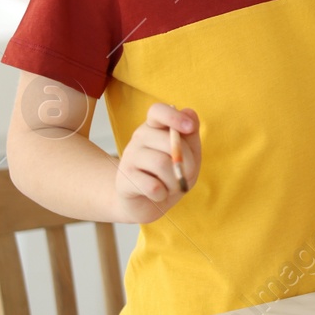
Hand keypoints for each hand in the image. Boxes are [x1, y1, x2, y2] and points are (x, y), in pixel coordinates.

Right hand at [114, 104, 198, 222]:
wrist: (146, 203)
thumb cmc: (170, 175)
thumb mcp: (188, 156)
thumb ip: (191, 135)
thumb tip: (189, 112)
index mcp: (155, 127)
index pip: (157, 111)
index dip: (174, 117)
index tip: (190, 127)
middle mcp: (139, 137)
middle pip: (169, 142)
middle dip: (188, 163)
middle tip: (185, 176)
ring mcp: (129, 157)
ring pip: (162, 164)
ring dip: (175, 182)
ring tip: (171, 187)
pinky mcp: (123, 179)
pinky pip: (153, 186)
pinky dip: (163, 194)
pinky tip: (158, 194)